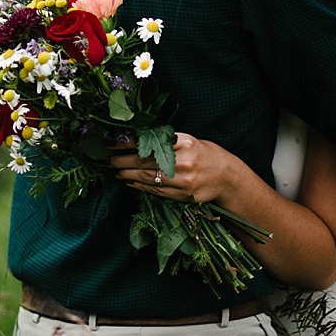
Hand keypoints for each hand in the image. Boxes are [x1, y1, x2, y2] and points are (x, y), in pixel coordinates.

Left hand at [110, 133, 242, 204]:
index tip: (111, 143)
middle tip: (108, 159)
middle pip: (145, 161)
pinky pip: (155, 190)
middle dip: (123, 160)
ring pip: (148, 177)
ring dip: (127, 174)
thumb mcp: (188, 141)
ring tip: (115, 170)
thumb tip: (135, 140)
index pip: (149, 142)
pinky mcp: (182, 195)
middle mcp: (183, 162)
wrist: (227, 177)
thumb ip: (166, 141)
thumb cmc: (205, 155)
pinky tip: (129, 181)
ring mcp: (183, 181)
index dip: (127, 143)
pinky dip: (140, 186)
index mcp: (184, 143)